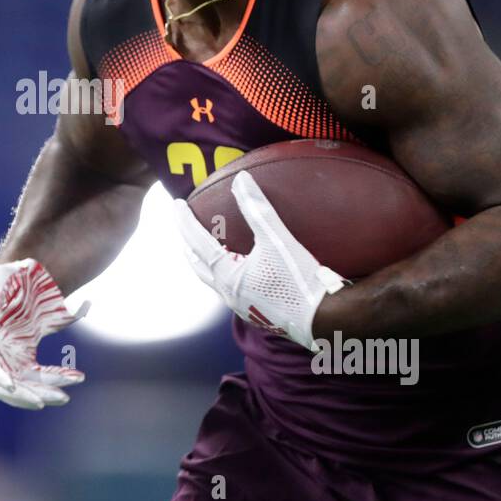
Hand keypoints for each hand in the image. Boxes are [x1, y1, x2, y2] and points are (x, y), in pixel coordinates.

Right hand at [0, 259, 89, 408]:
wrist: (21, 280)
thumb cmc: (6, 279)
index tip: (11, 386)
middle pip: (0, 383)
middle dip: (21, 395)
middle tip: (43, 402)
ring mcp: (5, 360)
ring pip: (21, 386)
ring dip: (40, 394)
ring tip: (64, 397)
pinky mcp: (22, 362)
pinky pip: (36, 379)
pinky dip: (53, 381)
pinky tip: (73, 377)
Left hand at [173, 171, 346, 350]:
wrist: (324, 321)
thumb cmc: (299, 281)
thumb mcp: (278, 241)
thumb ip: (258, 210)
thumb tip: (242, 180)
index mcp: (228, 276)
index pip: (197, 242)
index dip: (185, 221)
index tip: (176, 204)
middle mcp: (228, 294)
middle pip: (199, 266)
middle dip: (188, 245)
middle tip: (185, 228)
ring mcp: (242, 307)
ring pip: (214, 281)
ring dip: (206, 263)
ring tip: (209, 249)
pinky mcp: (257, 314)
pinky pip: (232, 290)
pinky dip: (227, 274)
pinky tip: (242, 270)